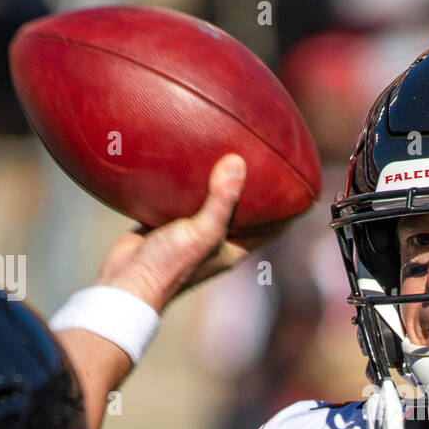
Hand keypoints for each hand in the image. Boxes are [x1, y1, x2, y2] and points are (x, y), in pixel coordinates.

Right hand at [94, 154, 281, 312]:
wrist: (126, 281)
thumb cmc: (170, 266)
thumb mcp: (203, 232)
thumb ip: (221, 200)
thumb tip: (238, 162)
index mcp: (235, 247)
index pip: (274, 226)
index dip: (290, 208)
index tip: (302, 183)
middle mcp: (217, 238)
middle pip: (246, 209)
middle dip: (256, 186)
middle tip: (264, 154)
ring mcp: (192, 230)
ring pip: (213, 200)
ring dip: (220, 179)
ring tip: (228, 147)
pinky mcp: (168, 221)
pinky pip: (183, 196)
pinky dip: (187, 180)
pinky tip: (184, 156)